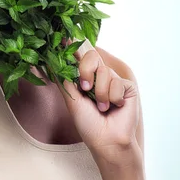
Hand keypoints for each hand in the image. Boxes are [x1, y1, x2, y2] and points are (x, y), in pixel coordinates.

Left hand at [55, 38, 140, 163]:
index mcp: (85, 78)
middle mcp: (99, 77)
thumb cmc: (88, 125)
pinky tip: (114, 107)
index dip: (72, 46)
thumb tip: (52, 60)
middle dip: (86, 70)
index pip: (79, 57)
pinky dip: (113, 97)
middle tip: (85, 88)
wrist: (107, 141)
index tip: (63, 37)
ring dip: (101, 93)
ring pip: (105, 71)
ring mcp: (114, 81)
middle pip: (92, 56)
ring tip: (102, 107)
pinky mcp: (127, 87)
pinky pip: (118, 82)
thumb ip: (65, 79)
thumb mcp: (72, 100)